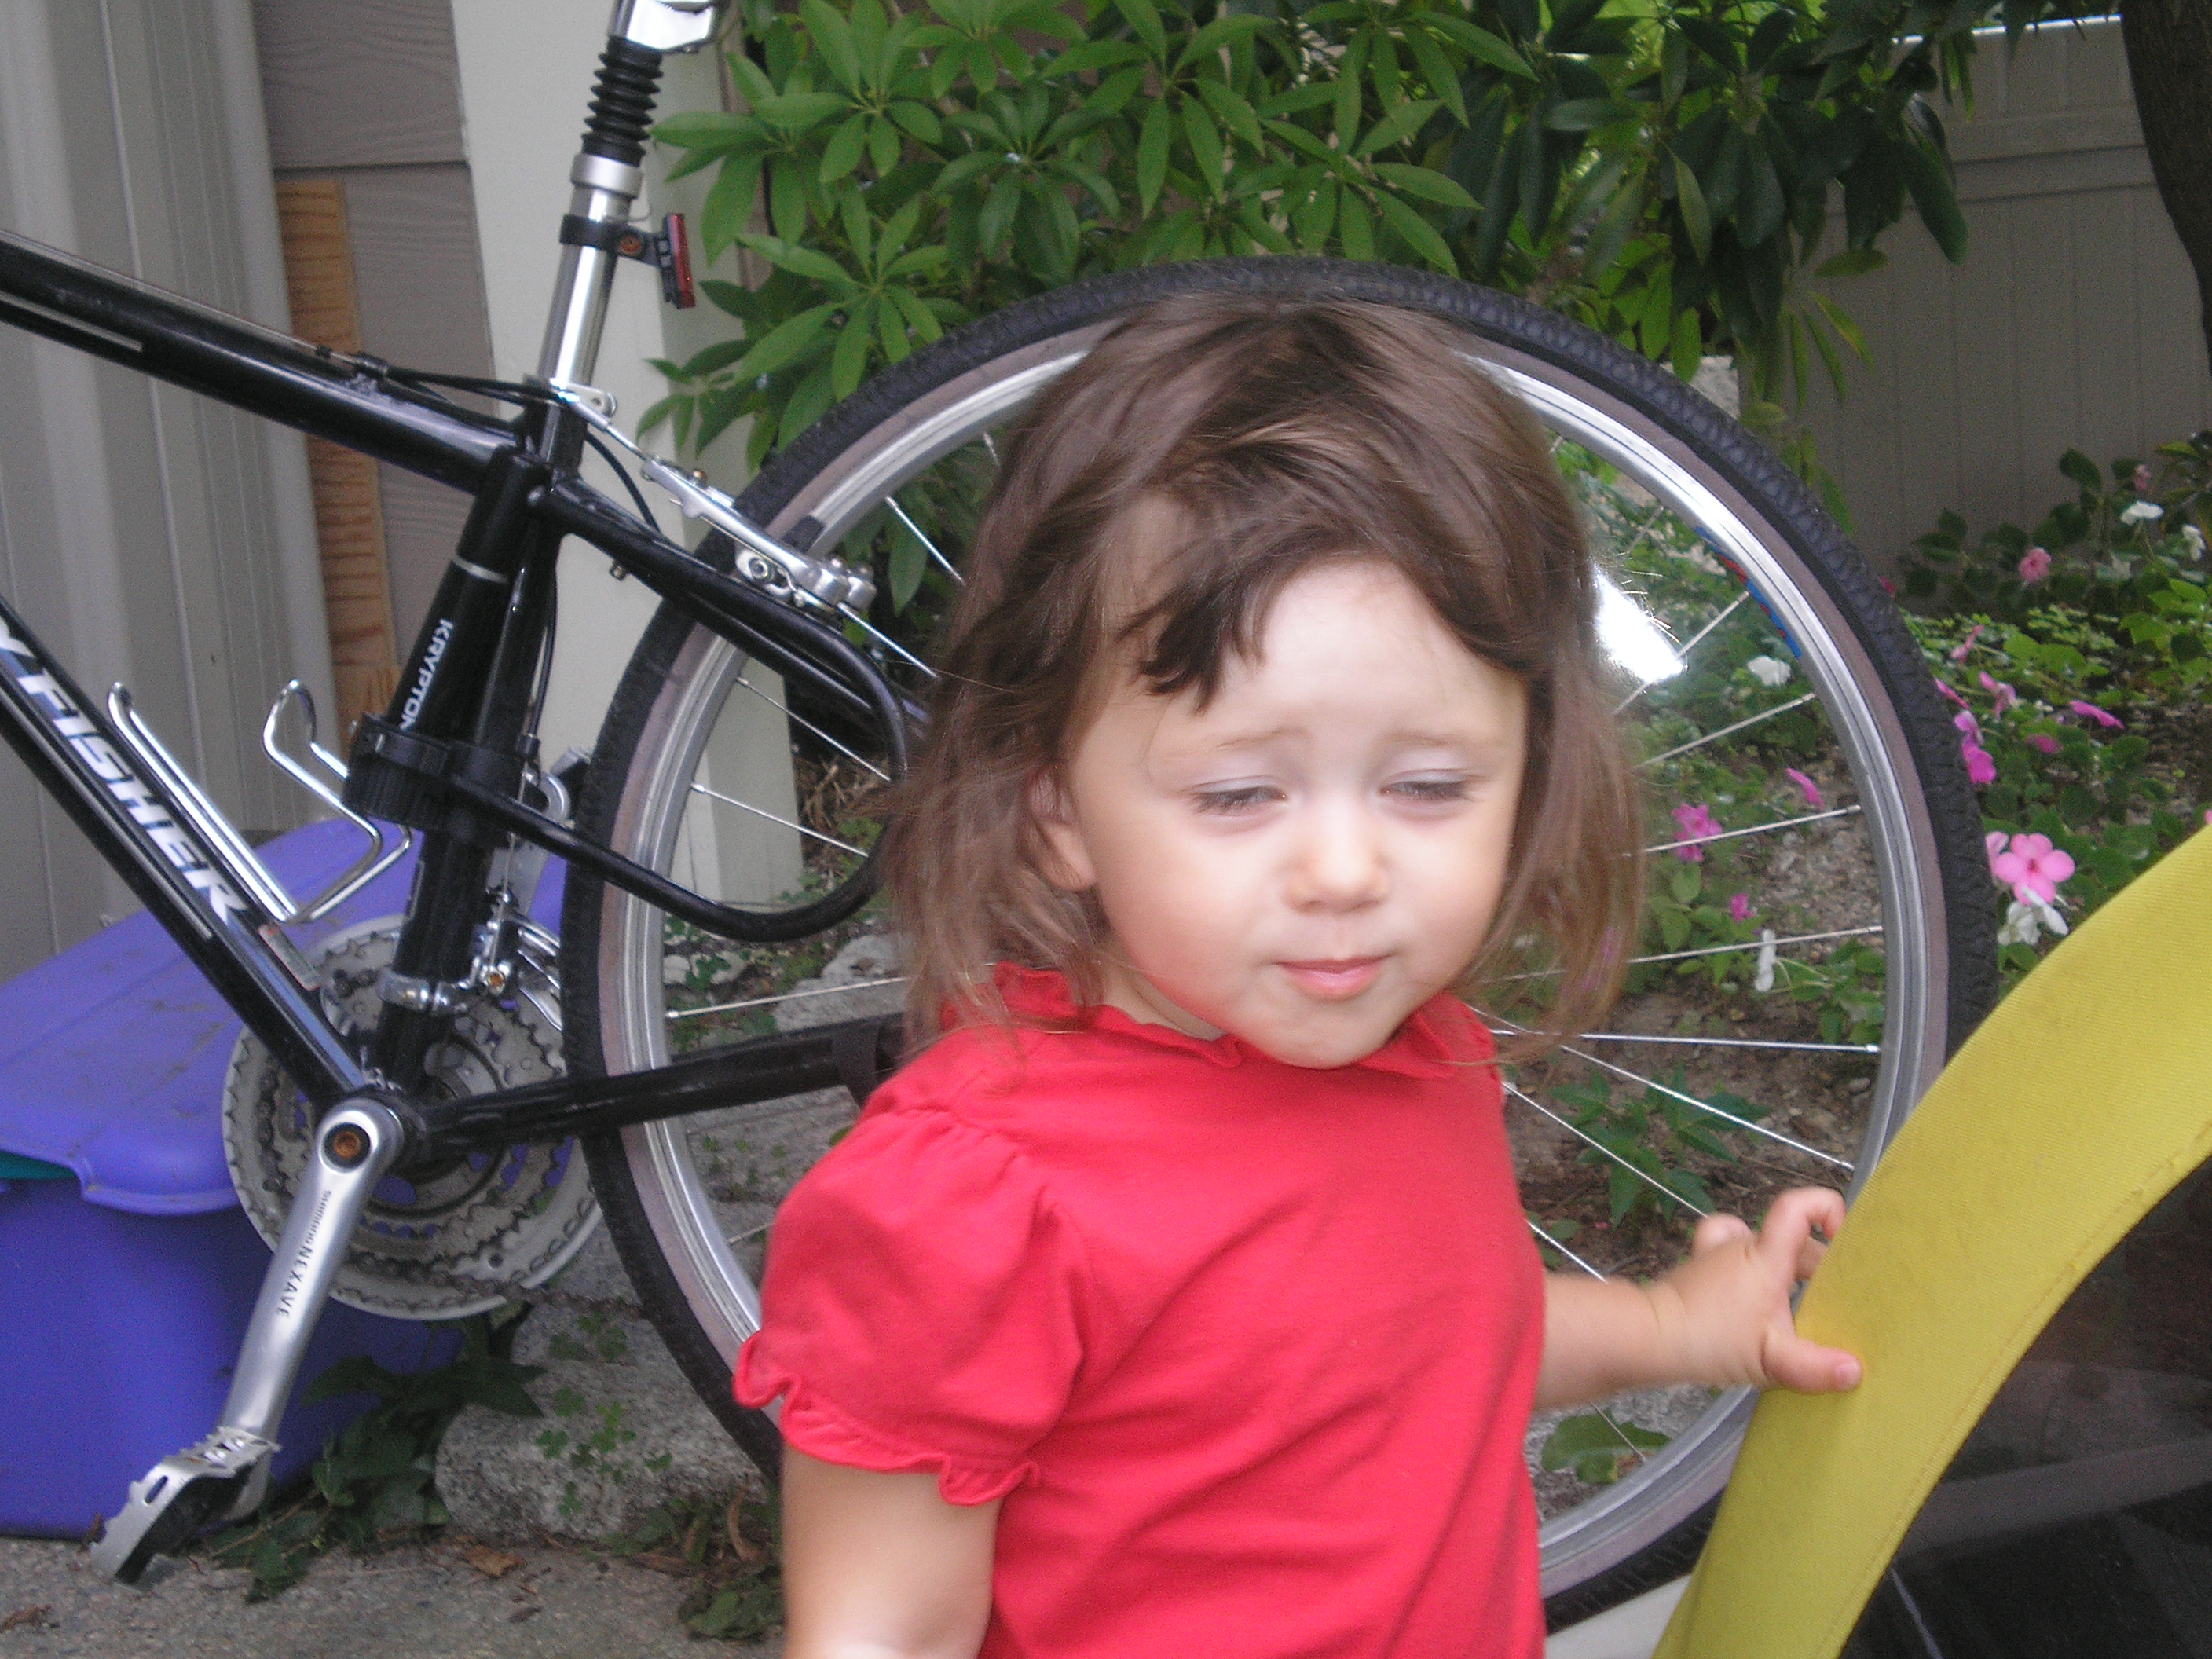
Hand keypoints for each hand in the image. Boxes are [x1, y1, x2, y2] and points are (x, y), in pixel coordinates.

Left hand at [1648, 1187, 1861, 1393]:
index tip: (1844, 1239)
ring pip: (1763, 1247)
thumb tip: (1853, 1370)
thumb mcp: (1769, 1358)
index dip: (1827, 1208)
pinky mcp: (1699, 1272)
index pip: (1796, 1206)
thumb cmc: (1708, 1339)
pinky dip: (1747, 1268)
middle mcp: (1740, 1246)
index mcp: (1764, 1256)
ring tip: (1801, 1304)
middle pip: (1790, 1238)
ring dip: (1785, 1269)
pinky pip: (1730, 1255)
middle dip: (1818, 1263)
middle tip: (1833, 1299)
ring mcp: (1716, 1256)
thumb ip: (1814, 1367)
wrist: (1647, 1337)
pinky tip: (1755, 1297)